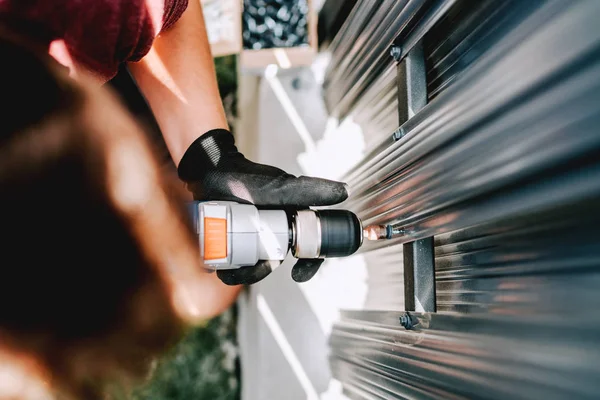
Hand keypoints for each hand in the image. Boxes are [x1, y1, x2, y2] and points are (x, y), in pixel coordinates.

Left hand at [177, 129, 348, 284]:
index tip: (299, 275)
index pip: (307, 249)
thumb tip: (345, 191)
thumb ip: (311, 190)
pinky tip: (218, 267)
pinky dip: (226, 268)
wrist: (212, 170)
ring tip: (228, 270)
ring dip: (242, 274)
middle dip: (262, 271)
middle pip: (273, 264)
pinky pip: (232, 262)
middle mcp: (272, 233)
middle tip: (254, 266)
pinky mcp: (228, 242)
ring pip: (251, 267)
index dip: (309, 265)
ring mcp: (249, 239)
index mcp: (290, 223)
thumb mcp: (280, 187)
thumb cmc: (248, 177)